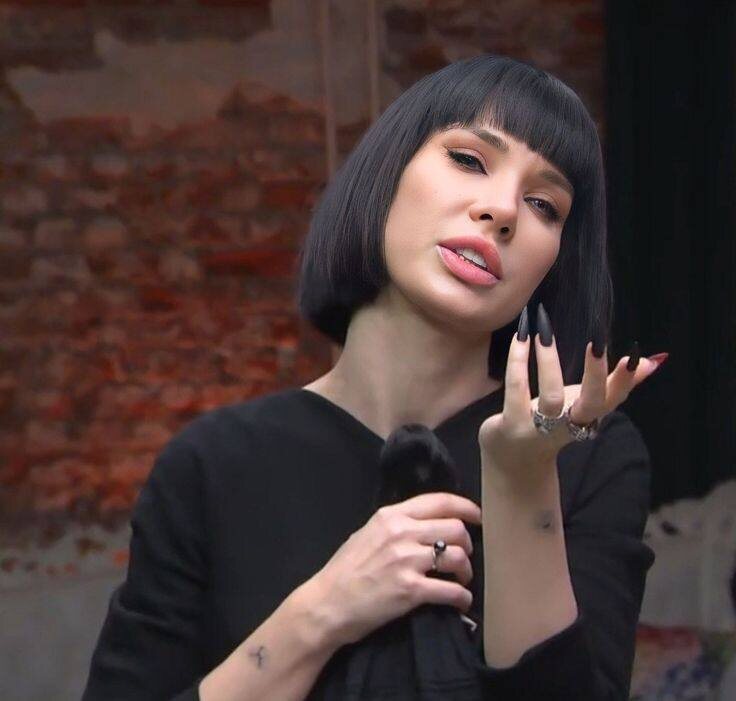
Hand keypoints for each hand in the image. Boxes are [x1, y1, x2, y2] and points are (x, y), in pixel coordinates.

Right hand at [307, 492, 480, 646]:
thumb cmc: (344, 570)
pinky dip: (462, 597)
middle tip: (464, 556)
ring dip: (466, 570)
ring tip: (461, 579)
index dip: (466, 508)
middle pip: (455, 528)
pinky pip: (451, 590)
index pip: (439, 501)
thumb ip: (395, 525)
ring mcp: (407, 561)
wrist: (327, 603)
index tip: (477, 517)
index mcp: (391, 515)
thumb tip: (423, 524)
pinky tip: (460, 602)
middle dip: (467, 543)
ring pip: (457, 556)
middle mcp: (402, 533)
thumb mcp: (367, 533)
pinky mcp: (411, 590)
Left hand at [478, 303, 666, 487]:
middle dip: (595, 375)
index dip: (624, 380)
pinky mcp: (510, 425)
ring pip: (550, 396)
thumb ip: (617, 384)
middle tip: (596, 343)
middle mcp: (567, 427)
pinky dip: (518, 361)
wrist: (514, 462)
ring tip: (544, 331)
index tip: (633, 354)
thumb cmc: (552, 424)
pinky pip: (516, 388)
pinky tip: (520, 337)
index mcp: (587, 419)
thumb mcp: (584, 405)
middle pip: (589, 404)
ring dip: (549, 362)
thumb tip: (656, 360)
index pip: (612, 400)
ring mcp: (538, 429)